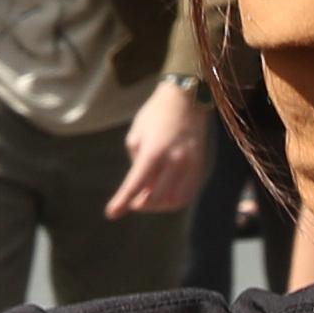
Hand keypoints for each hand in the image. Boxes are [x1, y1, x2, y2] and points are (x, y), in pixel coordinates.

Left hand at [109, 79, 212, 217]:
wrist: (186, 99)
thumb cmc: (155, 114)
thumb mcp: (136, 135)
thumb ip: (136, 163)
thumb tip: (141, 186)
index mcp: (154, 152)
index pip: (135, 185)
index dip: (122, 202)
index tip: (112, 213)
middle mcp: (174, 161)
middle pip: (155, 199)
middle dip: (140, 204)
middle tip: (132, 201)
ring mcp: (191, 166)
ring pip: (174, 201)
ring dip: (158, 205)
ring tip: (149, 197)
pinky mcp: (200, 167)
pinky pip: (188, 194)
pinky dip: (174, 201)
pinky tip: (165, 196)